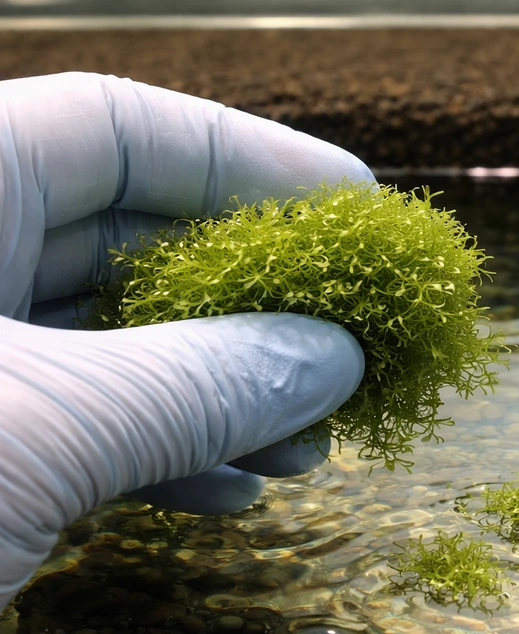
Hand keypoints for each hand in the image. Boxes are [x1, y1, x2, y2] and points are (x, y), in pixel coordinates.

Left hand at [0, 73, 371, 606]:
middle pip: (131, 243)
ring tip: (314, 436)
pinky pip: (86, 430)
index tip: (357, 208)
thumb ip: (201, 381)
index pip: (115, 131)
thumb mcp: (34, 431)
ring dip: (229, 390)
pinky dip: (169, 457)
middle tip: (352, 338)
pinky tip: (236, 490)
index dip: (250, 160)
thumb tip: (337, 357)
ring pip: (120, 348)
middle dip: (254, 298)